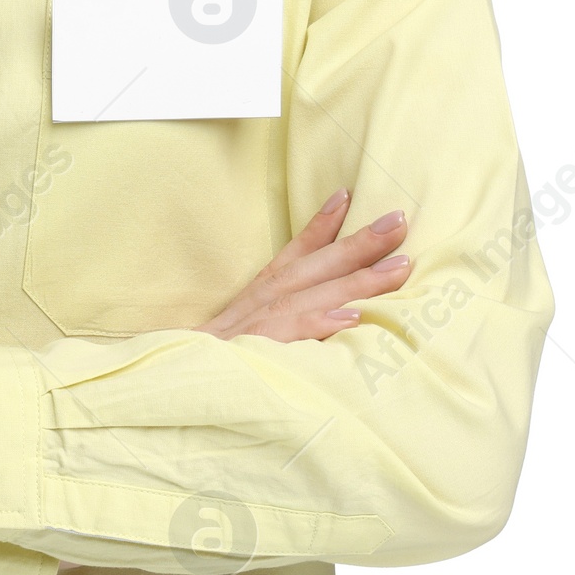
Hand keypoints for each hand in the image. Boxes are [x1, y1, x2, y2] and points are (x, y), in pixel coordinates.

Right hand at [194, 189, 410, 342]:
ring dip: (360, 278)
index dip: (323, 223)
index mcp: (263, 291)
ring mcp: (263, 322)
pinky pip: (296, 333)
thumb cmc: (216, 358)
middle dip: (362, 242)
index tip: (348, 195)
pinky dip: (323, 322)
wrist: (174, 380)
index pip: (297, 250)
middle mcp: (266, 299)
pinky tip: (354, 317)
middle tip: (399, 221)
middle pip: (319, 264)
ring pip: (319, 294)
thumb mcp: (247, 326)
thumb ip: (284, 316)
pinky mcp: (261, 349)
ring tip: (401, 267)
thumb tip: (333, 311)